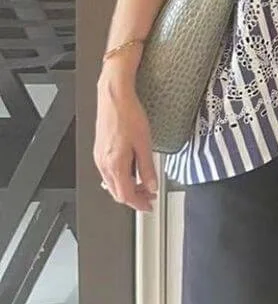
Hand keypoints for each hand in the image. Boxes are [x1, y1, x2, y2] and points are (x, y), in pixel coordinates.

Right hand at [94, 73, 157, 211]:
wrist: (114, 97)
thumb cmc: (128, 115)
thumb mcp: (144, 142)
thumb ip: (147, 167)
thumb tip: (152, 185)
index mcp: (114, 164)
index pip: (125, 195)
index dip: (138, 203)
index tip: (150, 205)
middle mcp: (103, 164)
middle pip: (117, 192)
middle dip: (134, 197)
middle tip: (150, 196)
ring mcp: (99, 158)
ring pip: (112, 183)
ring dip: (128, 188)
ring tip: (144, 184)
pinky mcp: (100, 151)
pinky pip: (109, 173)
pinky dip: (121, 178)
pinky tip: (131, 172)